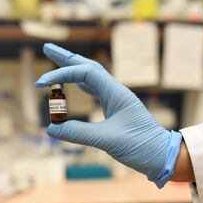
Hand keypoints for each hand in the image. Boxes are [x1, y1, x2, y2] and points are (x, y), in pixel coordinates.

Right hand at [36, 43, 182, 187]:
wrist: (161, 155)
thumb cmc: (140, 146)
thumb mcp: (107, 140)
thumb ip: (78, 133)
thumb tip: (51, 128)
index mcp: (116, 93)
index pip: (84, 73)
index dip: (61, 74)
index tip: (41, 84)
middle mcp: (115, 91)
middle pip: (87, 66)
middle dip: (66, 57)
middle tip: (47, 48)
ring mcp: (115, 98)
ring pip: (90, 77)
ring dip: (72, 68)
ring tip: (56, 60)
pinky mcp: (115, 108)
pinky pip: (94, 90)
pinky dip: (79, 84)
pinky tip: (73, 84)